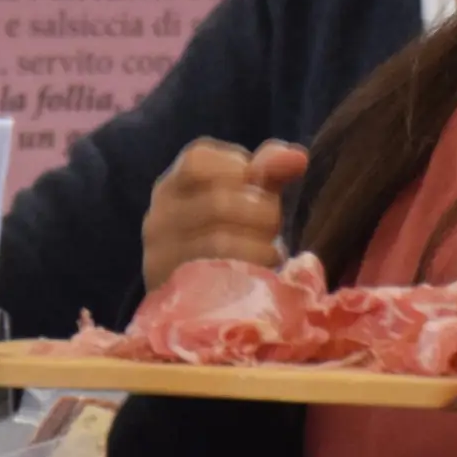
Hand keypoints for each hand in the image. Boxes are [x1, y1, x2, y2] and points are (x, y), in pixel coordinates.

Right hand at [141, 138, 306, 295]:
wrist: (193, 299)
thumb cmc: (225, 234)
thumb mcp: (243, 196)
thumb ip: (268, 170)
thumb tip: (298, 156)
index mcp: (172, 187)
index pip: (196, 160)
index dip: (238, 168)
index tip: (260, 187)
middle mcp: (158, 218)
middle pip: (217, 202)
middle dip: (261, 211)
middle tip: (274, 226)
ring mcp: (162, 256)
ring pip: (219, 241)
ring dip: (261, 244)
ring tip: (272, 251)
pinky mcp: (175, 291)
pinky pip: (220, 275)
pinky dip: (251, 269)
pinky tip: (262, 272)